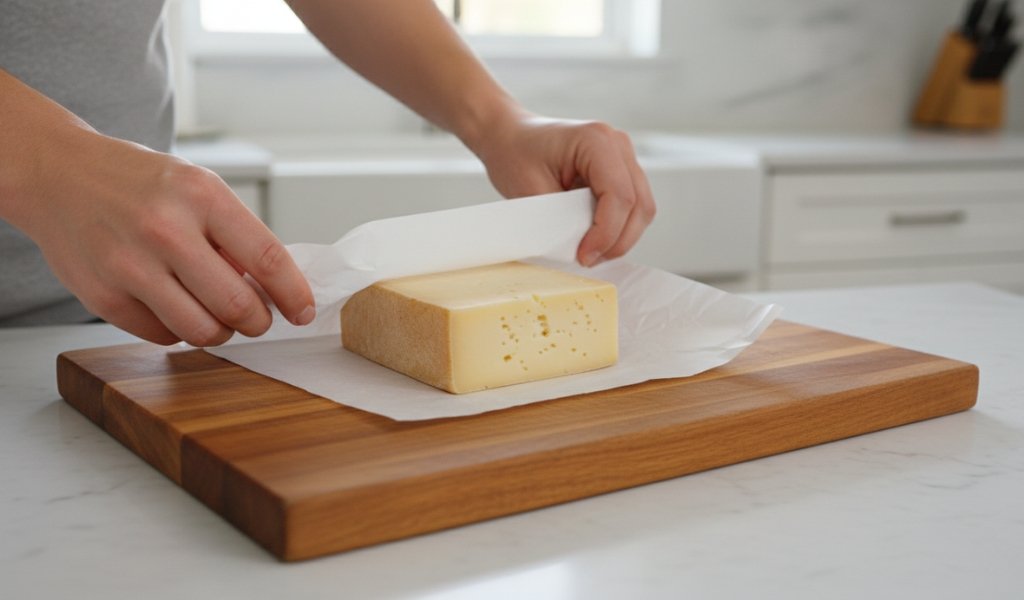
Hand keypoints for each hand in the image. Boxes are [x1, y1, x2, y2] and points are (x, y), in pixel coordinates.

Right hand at [19, 132, 314, 345]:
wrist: (58, 175)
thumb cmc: (137, 182)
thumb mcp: (197, 186)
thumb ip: (234, 234)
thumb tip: (275, 287)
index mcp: (201, 195)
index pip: (268, 258)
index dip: (293, 294)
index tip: (303, 312)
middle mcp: (166, 230)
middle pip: (238, 306)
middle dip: (258, 321)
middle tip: (258, 319)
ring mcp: (131, 266)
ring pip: (202, 331)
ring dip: (221, 332)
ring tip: (217, 315)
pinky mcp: (103, 296)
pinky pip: (163, 336)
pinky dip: (178, 331)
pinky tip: (174, 306)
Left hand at [471, 113, 655, 266]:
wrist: (510, 136)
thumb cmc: (515, 154)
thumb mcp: (531, 191)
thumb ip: (561, 220)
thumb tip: (580, 250)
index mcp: (596, 140)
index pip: (620, 195)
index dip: (606, 233)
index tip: (583, 256)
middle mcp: (617, 144)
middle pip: (639, 204)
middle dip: (617, 241)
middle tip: (587, 260)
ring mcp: (623, 156)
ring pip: (642, 208)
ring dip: (620, 237)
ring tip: (590, 252)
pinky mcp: (621, 170)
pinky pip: (633, 206)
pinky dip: (618, 227)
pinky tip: (594, 239)